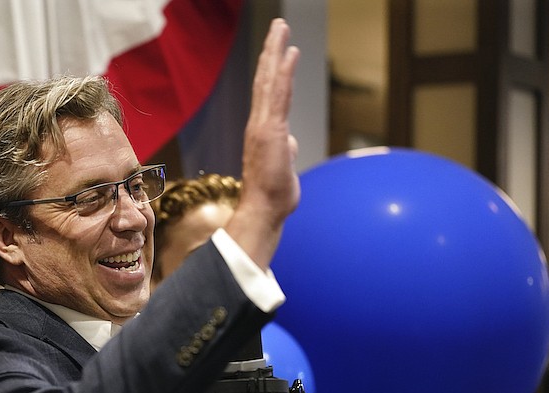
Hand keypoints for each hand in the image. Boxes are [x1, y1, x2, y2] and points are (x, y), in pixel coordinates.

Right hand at [227, 18, 299, 268]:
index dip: (272, 68)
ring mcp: (263, 126)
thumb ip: (285, 149)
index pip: (267, 93)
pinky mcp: (271, 131)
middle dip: (271, 50)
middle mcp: (258, 123)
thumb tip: (290, 143)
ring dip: (276, 52)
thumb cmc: (272, 195)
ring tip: (281, 27)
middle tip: (278, 25)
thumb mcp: (283, 166)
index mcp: (261, 131)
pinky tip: (289, 53)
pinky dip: (283, 72)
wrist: (263, 211)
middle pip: (265, 79)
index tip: (278, 48)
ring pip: (269, 81)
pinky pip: (278, 95)